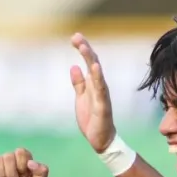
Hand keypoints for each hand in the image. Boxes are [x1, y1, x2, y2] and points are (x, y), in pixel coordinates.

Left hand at [70, 33, 116, 152]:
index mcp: (93, 83)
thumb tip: (74, 67)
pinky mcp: (103, 105)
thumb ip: (78, 83)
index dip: (83, 49)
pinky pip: (101, 89)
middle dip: (86, 49)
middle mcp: (99, 86)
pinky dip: (97, 78)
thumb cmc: (92, 118)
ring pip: (97, 73)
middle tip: (76, 36)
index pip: (89, 62)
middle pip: (93, 63)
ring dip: (90, 59)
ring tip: (84, 47)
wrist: (100, 139)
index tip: (74, 37)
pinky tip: (94, 67)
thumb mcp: (81, 98)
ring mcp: (102, 95)